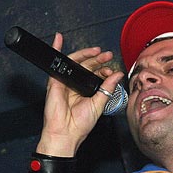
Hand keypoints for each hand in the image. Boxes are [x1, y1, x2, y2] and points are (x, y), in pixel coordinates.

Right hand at [37, 32, 123, 156]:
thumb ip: (107, 88)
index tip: (113, 71)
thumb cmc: (79, 125)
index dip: (105, 70)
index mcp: (86, 92)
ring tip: (97, 51)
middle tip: (108, 55)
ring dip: (85, 54)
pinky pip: (56, 63)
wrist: (66, 133)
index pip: (96, 75)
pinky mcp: (55, 82)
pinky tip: (59, 38)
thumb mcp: (99, 104)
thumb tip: (117, 75)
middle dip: (98, 59)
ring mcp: (65, 83)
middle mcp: (76, 86)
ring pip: (75, 62)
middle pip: (87, 66)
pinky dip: (57, 49)